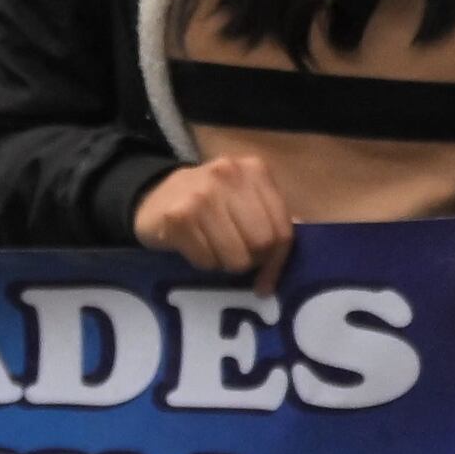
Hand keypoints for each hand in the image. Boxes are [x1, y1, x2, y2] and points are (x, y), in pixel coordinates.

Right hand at [134, 151, 294, 291]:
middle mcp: (230, 176)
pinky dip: (204, 264)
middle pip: (262, 243)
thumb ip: (272, 214)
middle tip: (237, 260)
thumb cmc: (208, 201)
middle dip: (252, 261)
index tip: (267, 282)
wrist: (151, 196)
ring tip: (215, 251)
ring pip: (235, 256)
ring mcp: (202, 195)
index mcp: (256, 171)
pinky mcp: (178, 217)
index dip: (278, 261)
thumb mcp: (244, 197)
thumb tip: (302, 234)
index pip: (283, 227)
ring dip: (226, 264)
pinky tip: (196, 248)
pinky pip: (206, 260)